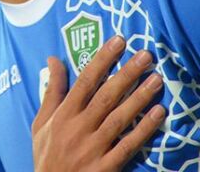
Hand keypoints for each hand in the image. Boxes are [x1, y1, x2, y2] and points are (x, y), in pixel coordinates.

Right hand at [32, 36, 164, 171]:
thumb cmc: (47, 155)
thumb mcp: (41, 123)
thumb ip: (52, 91)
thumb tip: (53, 59)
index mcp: (63, 115)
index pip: (85, 81)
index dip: (102, 60)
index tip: (118, 41)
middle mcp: (78, 128)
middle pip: (106, 96)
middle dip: (127, 74)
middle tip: (146, 55)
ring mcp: (93, 149)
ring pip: (119, 118)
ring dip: (139, 98)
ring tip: (157, 79)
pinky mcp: (106, 167)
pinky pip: (128, 145)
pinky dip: (144, 129)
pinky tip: (158, 114)